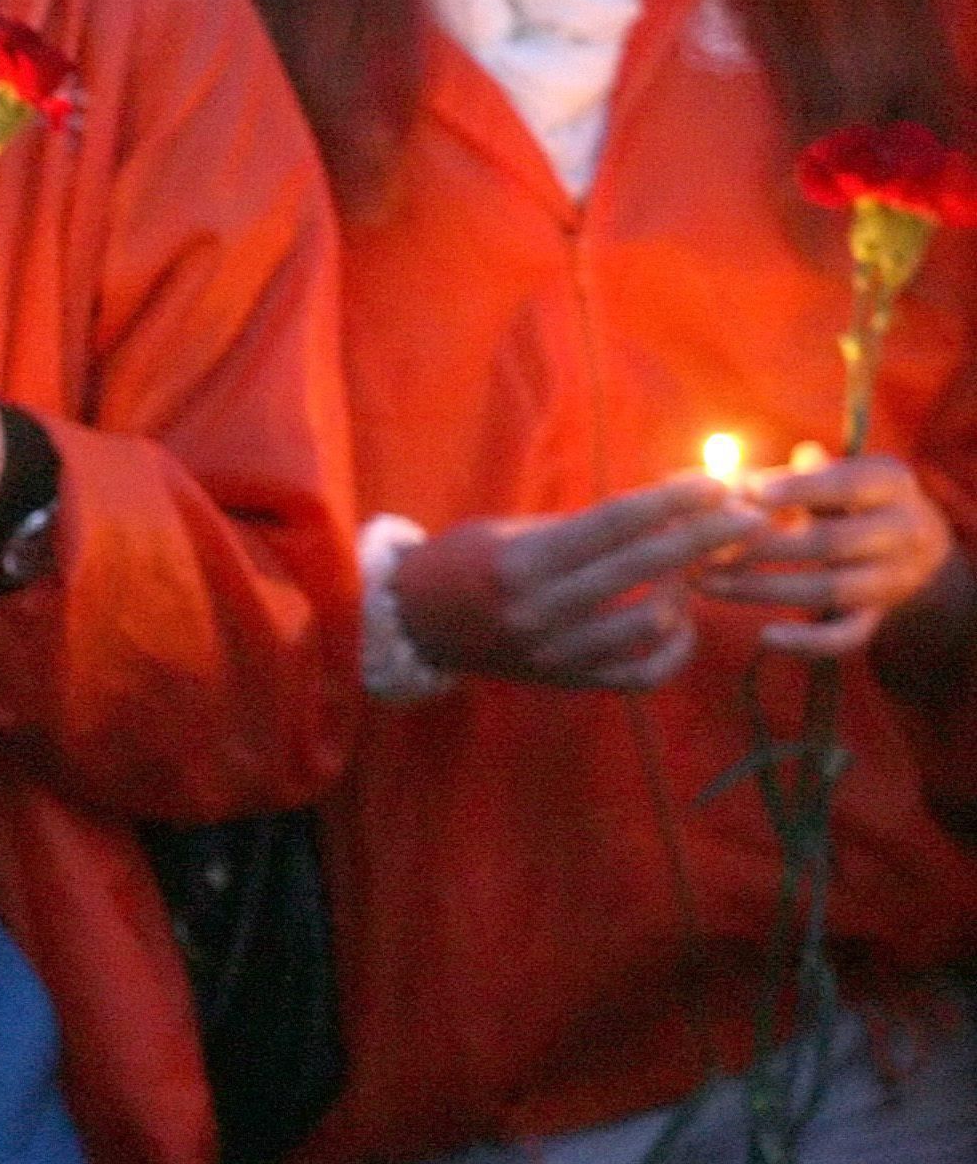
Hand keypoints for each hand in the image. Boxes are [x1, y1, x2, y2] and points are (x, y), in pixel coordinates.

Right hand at [392, 477, 759, 690]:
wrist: (415, 625)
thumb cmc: (462, 560)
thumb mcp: (509, 530)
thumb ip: (580, 526)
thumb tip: (662, 505)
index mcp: (521, 561)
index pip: (614, 522)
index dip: (671, 499)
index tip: (715, 481)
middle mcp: (539, 609)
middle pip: (642, 566)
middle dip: (704, 535)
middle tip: (747, 515)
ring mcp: (556, 652)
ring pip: (650, 622)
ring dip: (686, 589)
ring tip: (700, 567)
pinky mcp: (568, 682)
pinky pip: (642, 674)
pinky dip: (673, 649)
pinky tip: (681, 620)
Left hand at [698, 454, 960, 656]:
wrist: (910, 543)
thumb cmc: (843, 495)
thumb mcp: (826, 474)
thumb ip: (781, 476)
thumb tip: (723, 482)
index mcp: (889, 482)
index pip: (846, 484)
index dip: (799, 488)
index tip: (751, 492)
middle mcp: (904, 530)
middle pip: (830, 542)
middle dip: (763, 546)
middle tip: (707, 548)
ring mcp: (894, 577)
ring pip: (830, 590)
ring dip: (763, 588)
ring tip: (706, 583)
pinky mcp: (879, 615)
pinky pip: (847, 636)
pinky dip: (807, 641)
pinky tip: (765, 636)